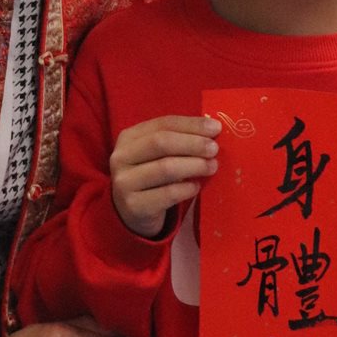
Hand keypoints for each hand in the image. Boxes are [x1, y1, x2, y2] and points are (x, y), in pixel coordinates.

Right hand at [110, 114, 220, 237]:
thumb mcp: (158, 155)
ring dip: (194, 165)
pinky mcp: (134, 205)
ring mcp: (124, 182)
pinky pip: (167, 194)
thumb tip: (212, 129)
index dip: (191, 125)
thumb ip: (178, 140)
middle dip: (193, 144)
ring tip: (211, 167)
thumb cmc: (152, 177)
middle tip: (214, 149)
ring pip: (165, 168)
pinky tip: (196, 186)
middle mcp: (121, 157)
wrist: (132, 213)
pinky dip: (187, 188)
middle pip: (161, 143)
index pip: (163, 124)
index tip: (216, 128)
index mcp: (129, 137)